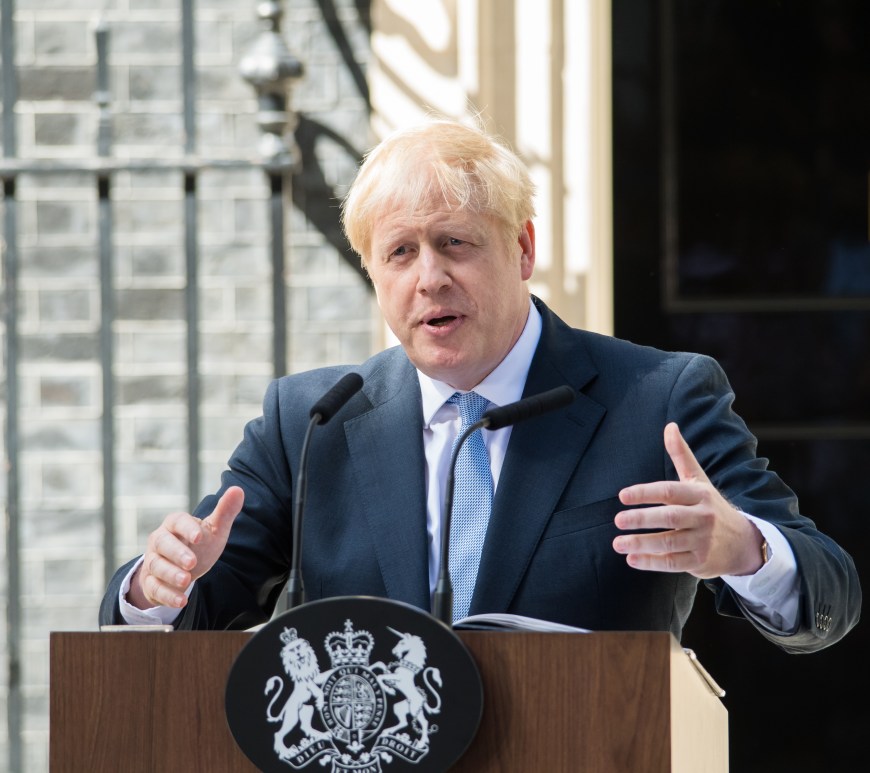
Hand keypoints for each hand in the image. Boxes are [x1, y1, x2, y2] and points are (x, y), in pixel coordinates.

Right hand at [127, 486, 244, 608]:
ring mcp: (153, 561)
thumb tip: (238, 490)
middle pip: (162, 543)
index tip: (199, 536)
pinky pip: (155, 588)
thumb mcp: (213, 529)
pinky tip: (182, 601)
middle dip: (176, 553)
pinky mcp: (151, 582)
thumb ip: (225, 511)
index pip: (178, 521)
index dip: (187, 528)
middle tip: (192, 562)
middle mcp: (160, 540)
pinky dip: (168, 595)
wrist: (180, 567)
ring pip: (156, 566)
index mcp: (175, 524)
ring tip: (186, 581)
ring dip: (170, 574)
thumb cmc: (198, 543)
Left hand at [612, 423, 762, 578]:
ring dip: (641, 543)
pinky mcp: (700, 561)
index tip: (622, 496)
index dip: (644, 493)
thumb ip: (681, 455)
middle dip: (641, 518)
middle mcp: (702, 517)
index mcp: (699, 495)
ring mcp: (702, 541)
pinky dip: (651, 562)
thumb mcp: (699, 480)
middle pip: (669, 517)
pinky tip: (632, 558)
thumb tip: (670, 426)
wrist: (744, 543)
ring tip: (617, 543)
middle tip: (617, 520)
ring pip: (669, 542)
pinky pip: (673, 563)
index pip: (669, 491)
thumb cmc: (711, 507)